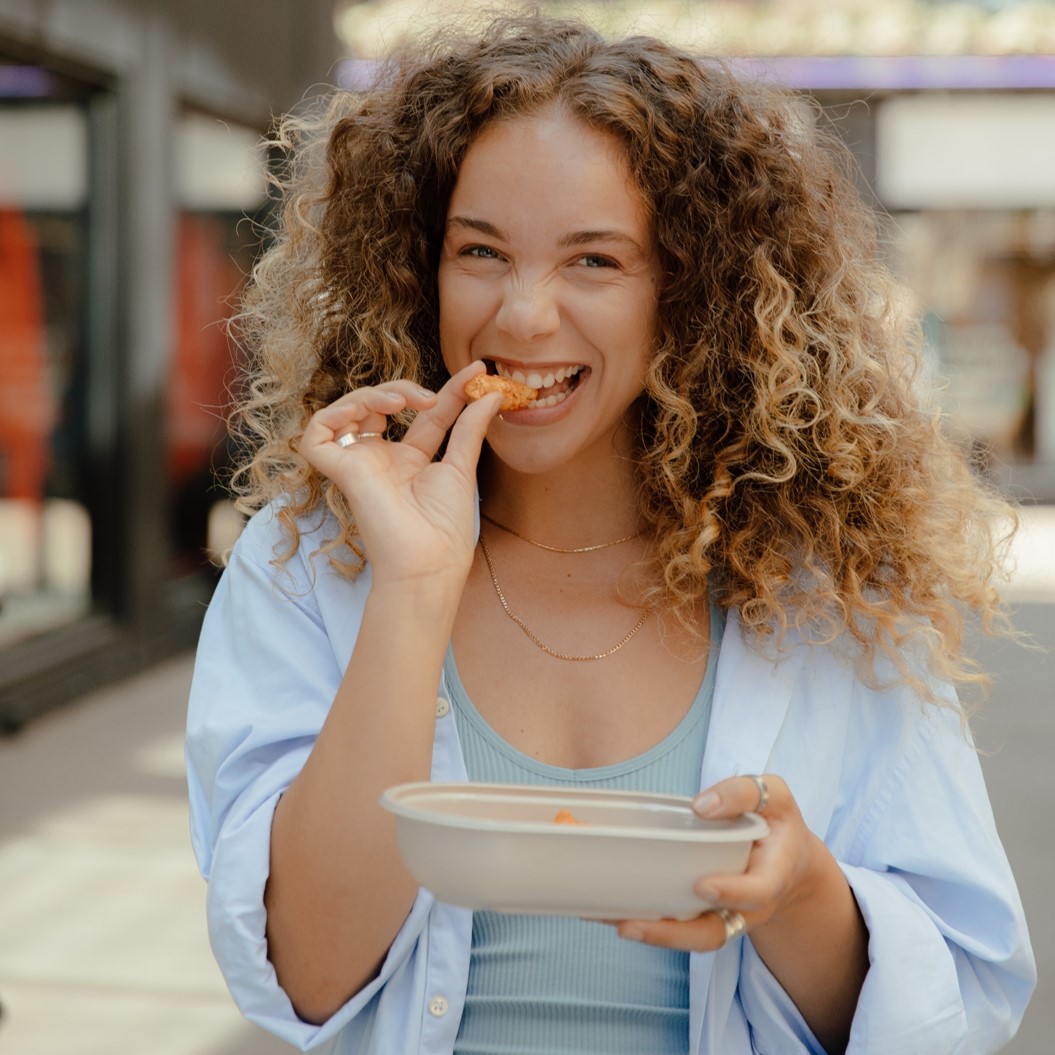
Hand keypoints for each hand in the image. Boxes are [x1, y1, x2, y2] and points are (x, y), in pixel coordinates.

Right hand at [299, 362, 502, 589]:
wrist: (428, 561)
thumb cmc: (444, 528)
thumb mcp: (461, 466)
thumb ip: (470, 426)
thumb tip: (491, 393)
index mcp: (410, 462)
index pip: (424, 415)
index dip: (447, 390)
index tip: (477, 371)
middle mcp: (380, 461)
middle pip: (380, 406)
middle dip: (403, 388)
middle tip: (431, 395)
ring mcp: (358, 465)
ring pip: (348, 411)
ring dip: (373, 395)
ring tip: (402, 401)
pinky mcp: (338, 472)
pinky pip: (316, 433)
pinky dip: (335, 413)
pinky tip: (368, 411)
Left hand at [610, 774, 821, 950]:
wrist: (787, 859)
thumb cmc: (777, 822)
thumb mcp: (775, 796)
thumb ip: (744, 793)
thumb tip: (702, 805)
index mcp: (772, 877)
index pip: (757, 892)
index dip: (732, 892)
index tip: (703, 885)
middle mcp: (747, 908)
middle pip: (713, 934)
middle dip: (672, 934)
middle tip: (630, 924)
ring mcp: (723, 915)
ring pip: (690, 938)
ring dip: (650, 934)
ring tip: (610, 920)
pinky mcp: (703, 914)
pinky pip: (678, 927)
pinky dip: (647, 922)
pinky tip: (610, 911)